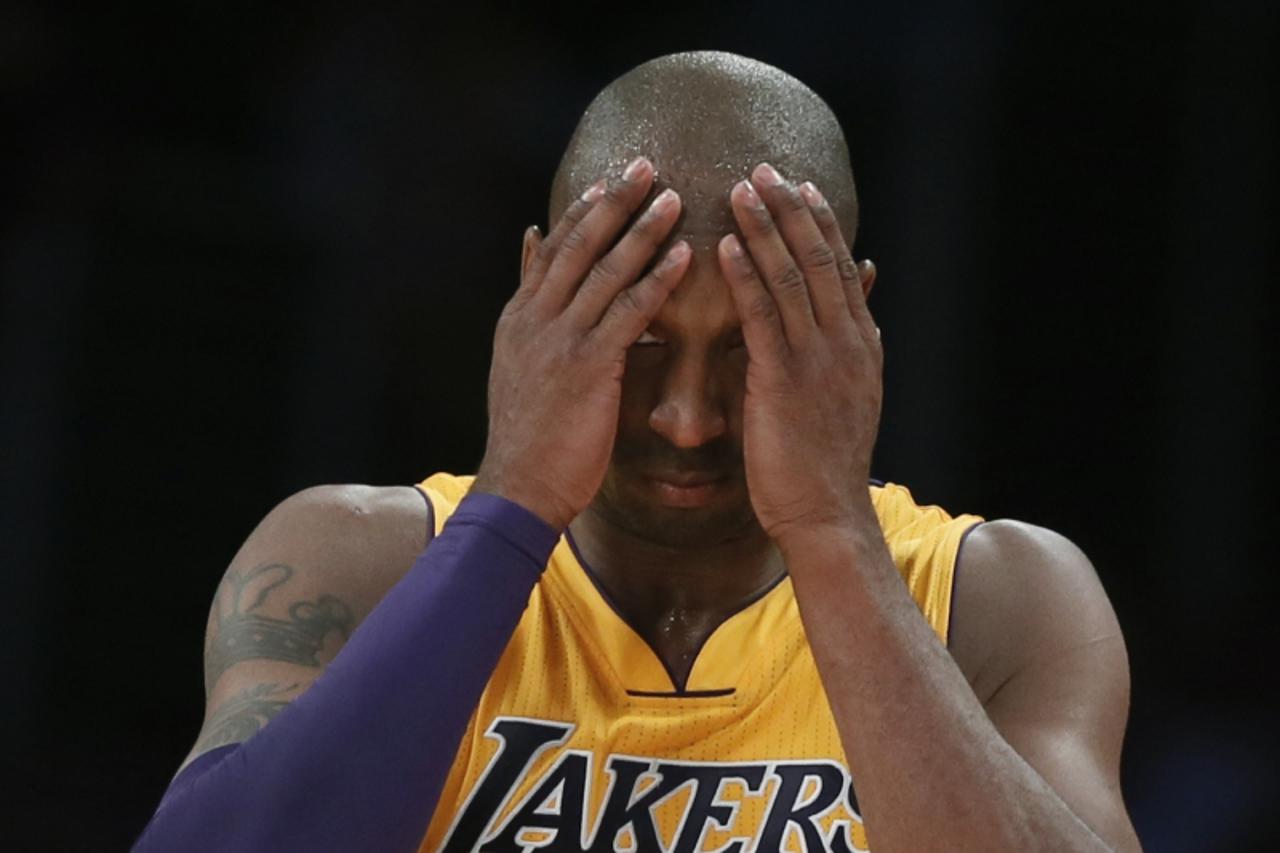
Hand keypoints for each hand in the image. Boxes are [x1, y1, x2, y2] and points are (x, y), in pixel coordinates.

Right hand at [472, 157, 690, 529]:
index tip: (610, 180)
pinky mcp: (588, 367)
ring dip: (642, 230)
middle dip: (613, 201)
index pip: (552, 249)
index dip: (582, 212)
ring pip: (605, 270)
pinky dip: (657, 280)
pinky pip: (628, 312)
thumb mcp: (517, 365)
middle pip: (577, 244)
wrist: (519, 486)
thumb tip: (530, 251)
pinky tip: (684, 257)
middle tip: (646, 164)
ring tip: (673, 197)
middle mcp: (535, 319)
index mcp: (520, 318)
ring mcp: (559, 340)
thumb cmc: (528, 435)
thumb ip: (531, 309)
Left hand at [717, 163, 881, 543]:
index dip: (820, 225)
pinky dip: (746, 276)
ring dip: (766, 228)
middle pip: (819, 259)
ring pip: (792, 277)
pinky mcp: (783, 381)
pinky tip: (728, 245)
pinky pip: (763, 317)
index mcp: (860, 346)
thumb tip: (840, 311)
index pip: (840, 268)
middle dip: (792, 210)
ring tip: (742, 189)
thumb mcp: (844, 399)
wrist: (827, 516)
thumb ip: (838, 352)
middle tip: (765, 169)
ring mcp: (818, 360)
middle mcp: (845, 343)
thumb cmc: (823, 465)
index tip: (802, 188)